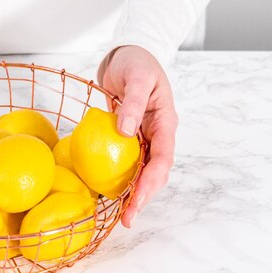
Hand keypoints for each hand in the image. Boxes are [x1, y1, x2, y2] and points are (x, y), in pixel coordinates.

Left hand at [98, 45, 177, 227]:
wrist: (126, 53)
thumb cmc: (135, 62)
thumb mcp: (137, 78)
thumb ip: (133, 104)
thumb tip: (125, 132)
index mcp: (165, 123)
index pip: (162, 159)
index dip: (151, 182)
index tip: (137, 200)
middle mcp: (156, 134)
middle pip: (154, 172)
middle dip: (143, 197)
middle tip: (128, 219)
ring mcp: (142, 136)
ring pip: (141, 170)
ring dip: (132, 192)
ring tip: (120, 214)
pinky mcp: (126, 135)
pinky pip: (124, 160)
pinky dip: (119, 176)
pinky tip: (106, 190)